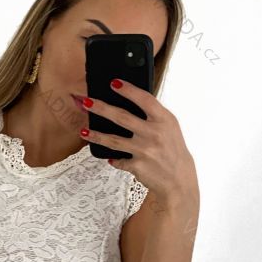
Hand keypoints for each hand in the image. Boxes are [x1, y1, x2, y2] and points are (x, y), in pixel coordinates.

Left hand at [81, 79, 198, 204]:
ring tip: (83, 131)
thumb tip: (130, 101)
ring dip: (96, 135)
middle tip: (86, 102)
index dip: (128, 90)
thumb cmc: (173, 149)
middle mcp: (154, 133)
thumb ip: (153, 115)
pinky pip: (118, 160)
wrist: (178, 178)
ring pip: (113, 140)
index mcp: (164, 120)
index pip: (144, 99)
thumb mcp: (170, 127)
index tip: (113, 83)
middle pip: (122, 117)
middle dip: (101, 108)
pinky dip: (113, 159)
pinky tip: (108, 157)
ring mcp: (145, 150)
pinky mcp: (137, 166)